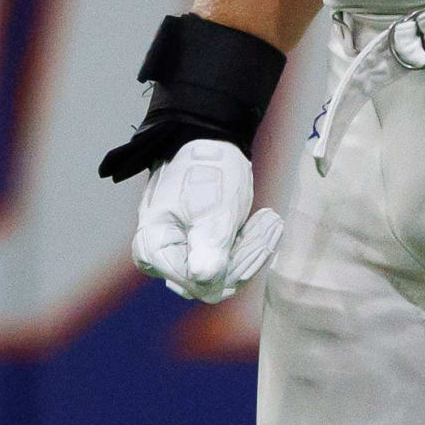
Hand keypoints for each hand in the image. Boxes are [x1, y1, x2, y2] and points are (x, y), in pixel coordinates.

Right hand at [130, 138, 279, 302]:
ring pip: (223, 274)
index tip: (261, 240)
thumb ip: (209, 247)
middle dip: (246, 255)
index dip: (233, 268)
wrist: (206, 140)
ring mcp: (178, 254)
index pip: (201, 283)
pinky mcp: (194, 249)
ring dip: (251, 248)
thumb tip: (203, 279)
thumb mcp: (214, 208)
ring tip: (269, 220)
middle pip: (213, 282)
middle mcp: (161, 259)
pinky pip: (225, 262)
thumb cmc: (206, 168)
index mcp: (155, 249)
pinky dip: (247, 244)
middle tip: (270, 222)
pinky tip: (261, 223)